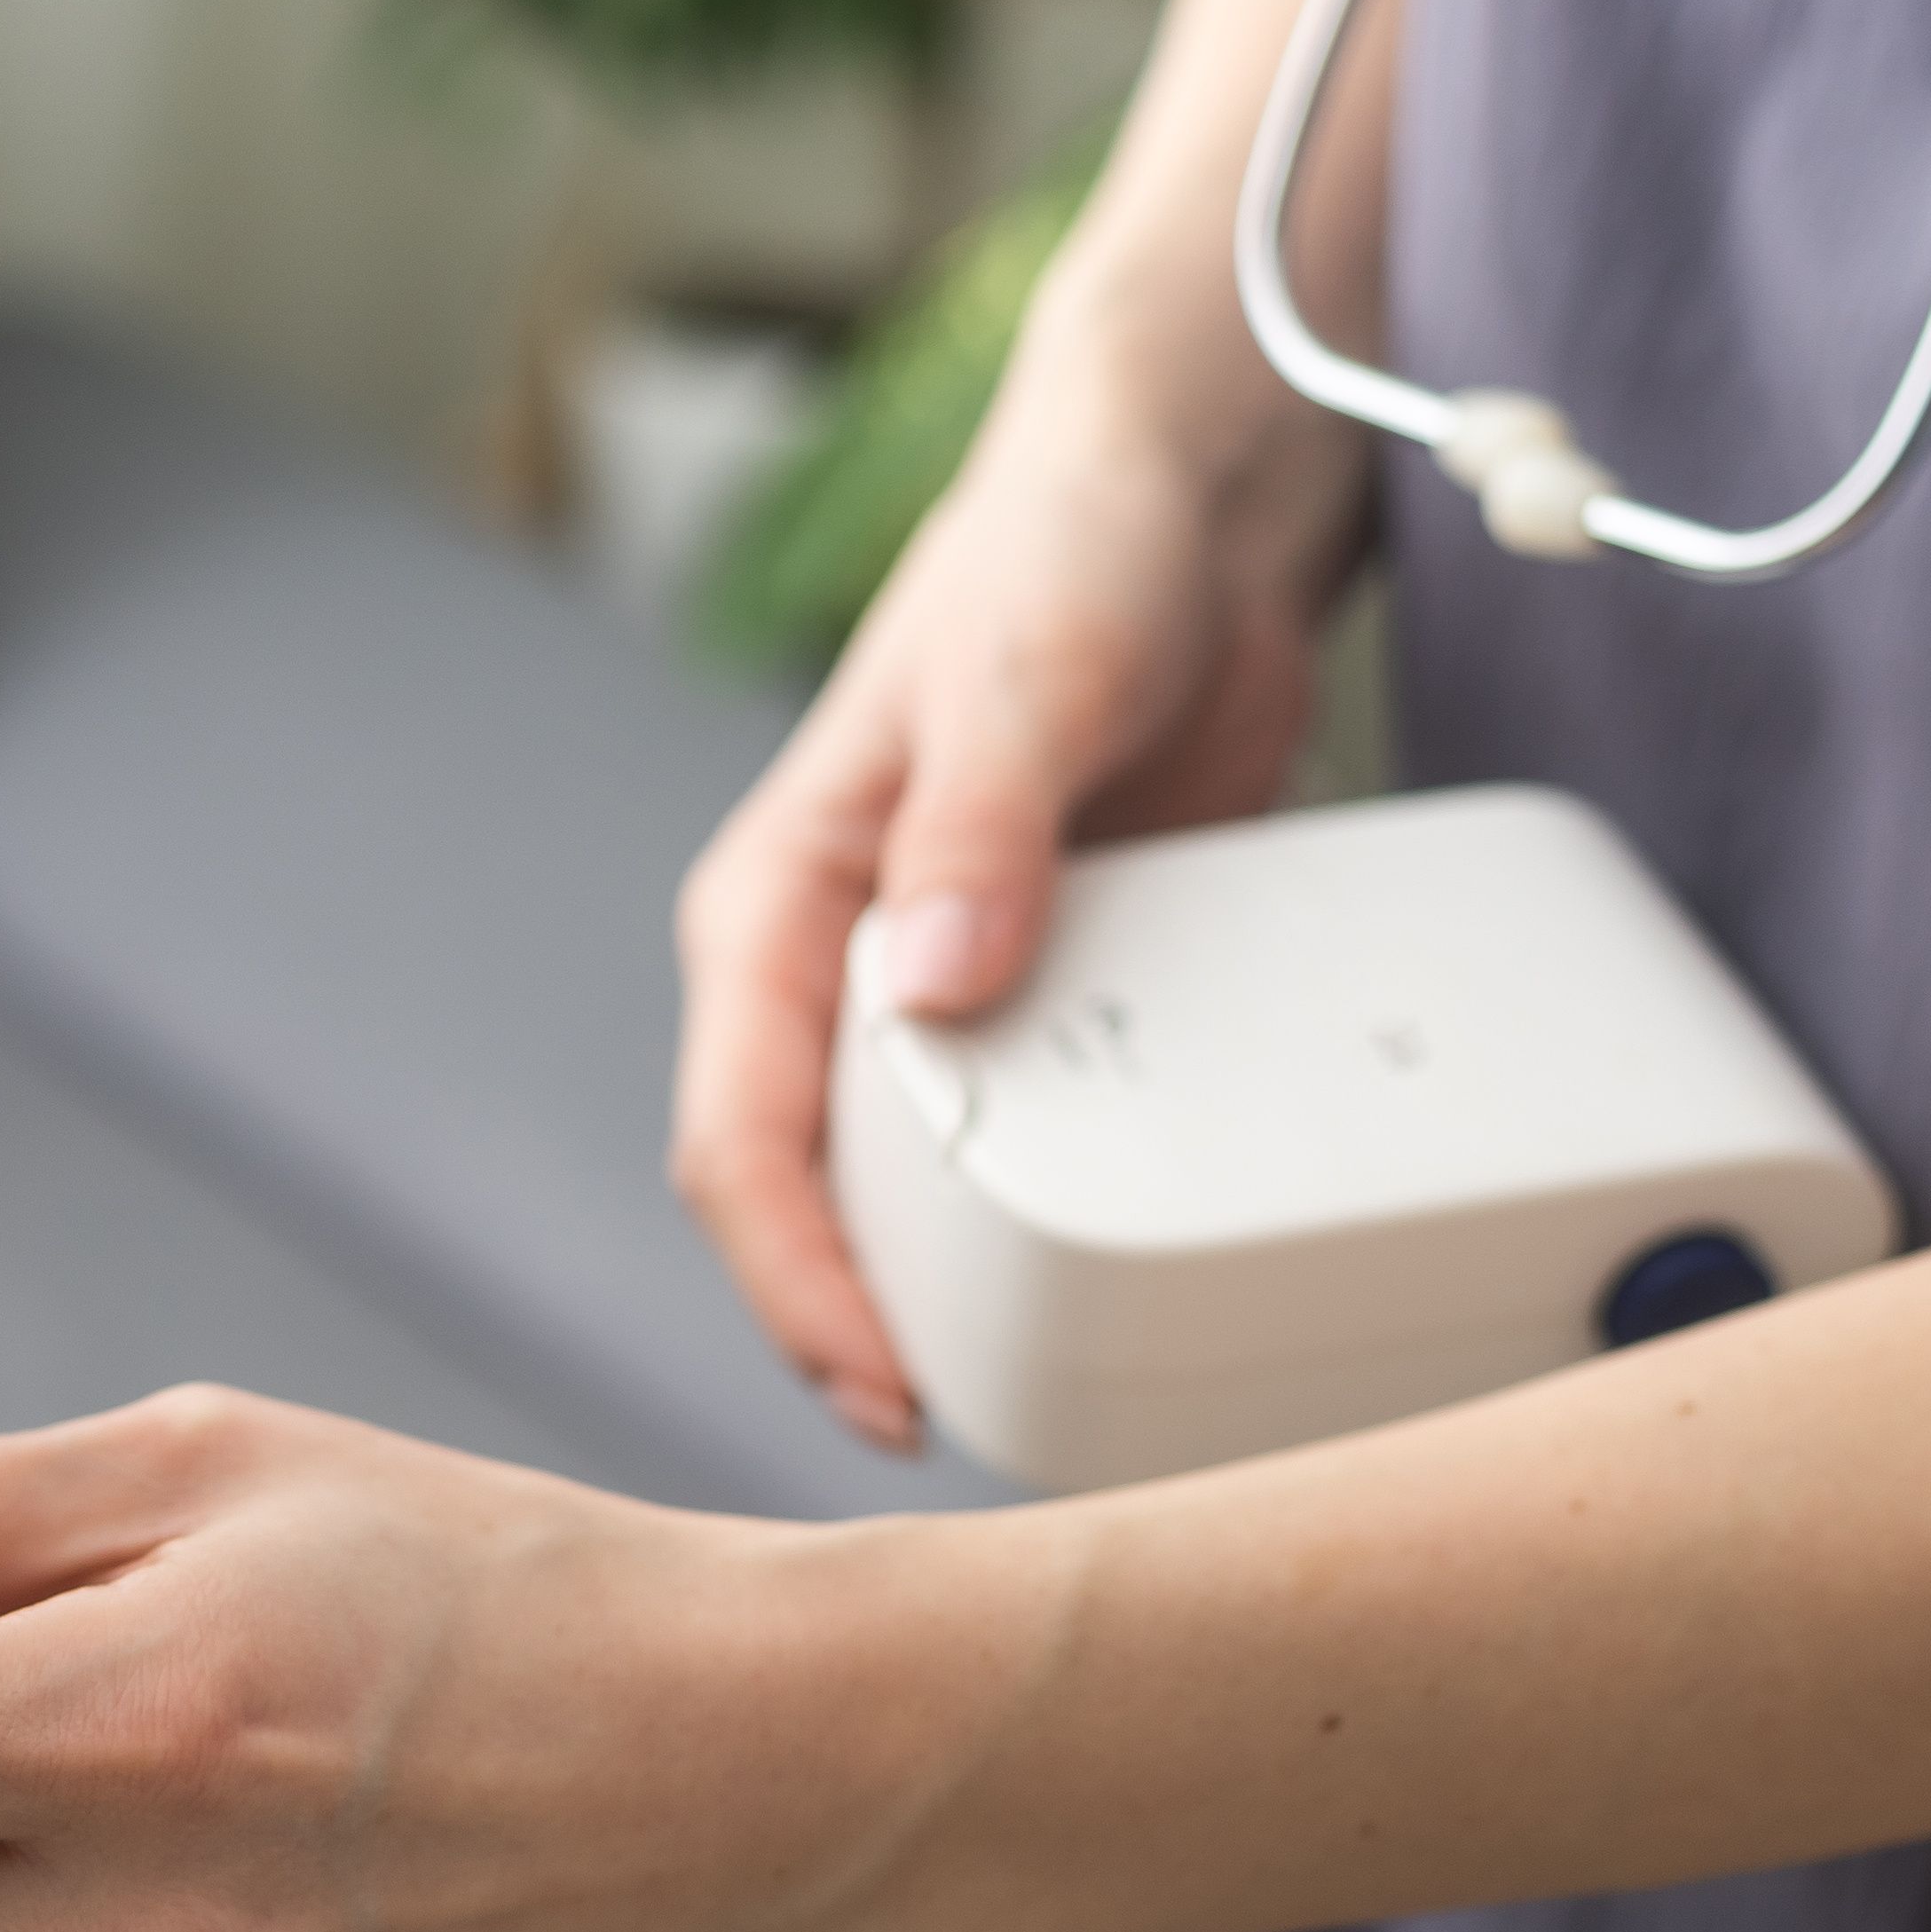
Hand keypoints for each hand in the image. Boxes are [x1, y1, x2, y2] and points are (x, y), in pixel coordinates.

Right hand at [669, 330, 1357, 1445]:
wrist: (1191, 497)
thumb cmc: (1071, 550)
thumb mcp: (1026, 677)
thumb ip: (976, 825)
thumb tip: (929, 987)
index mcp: (776, 909)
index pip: (739, 1138)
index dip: (795, 1280)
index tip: (880, 1386)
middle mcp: (833, 971)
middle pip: (804, 1202)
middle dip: (859, 1330)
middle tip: (966, 1434)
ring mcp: (936, 993)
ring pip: (905, 1193)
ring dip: (945, 1298)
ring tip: (1032, 1397)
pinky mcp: (1041, 995)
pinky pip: (1023, 1143)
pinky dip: (1049, 1224)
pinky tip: (1116, 1279)